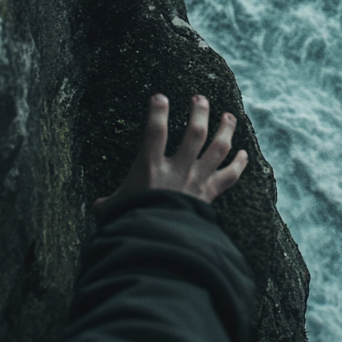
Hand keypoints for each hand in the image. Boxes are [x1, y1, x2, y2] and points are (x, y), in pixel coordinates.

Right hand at [94, 94, 248, 211]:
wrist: (162, 244)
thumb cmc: (135, 223)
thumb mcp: (116, 210)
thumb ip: (109, 204)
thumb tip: (98, 208)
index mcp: (151, 168)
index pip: (155, 131)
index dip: (158, 111)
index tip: (160, 97)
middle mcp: (178, 169)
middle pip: (195, 132)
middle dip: (200, 112)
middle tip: (200, 99)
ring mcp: (198, 180)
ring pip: (218, 148)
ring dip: (225, 130)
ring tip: (228, 116)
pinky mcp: (210, 194)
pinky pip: (230, 175)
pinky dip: (239, 164)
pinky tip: (244, 153)